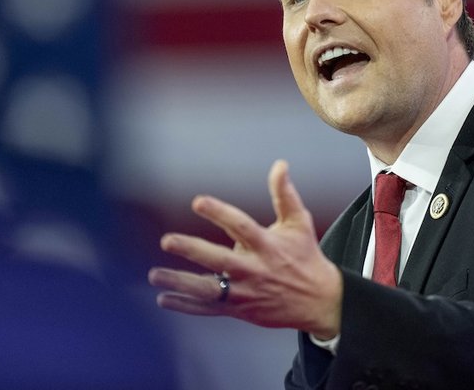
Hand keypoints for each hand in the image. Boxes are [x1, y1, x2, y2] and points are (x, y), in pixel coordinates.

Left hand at [148, 160, 342, 338]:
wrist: (319, 301)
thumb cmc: (305, 256)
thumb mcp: (299, 223)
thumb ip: (285, 194)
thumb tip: (280, 164)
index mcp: (267, 245)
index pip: (240, 226)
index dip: (219, 213)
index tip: (198, 201)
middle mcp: (255, 270)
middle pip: (219, 260)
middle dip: (192, 250)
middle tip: (167, 240)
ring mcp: (246, 293)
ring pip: (209, 290)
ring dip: (180, 283)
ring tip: (154, 275)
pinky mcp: (240, 310)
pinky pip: (209, 309)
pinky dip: (186, 306)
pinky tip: (163, 298)